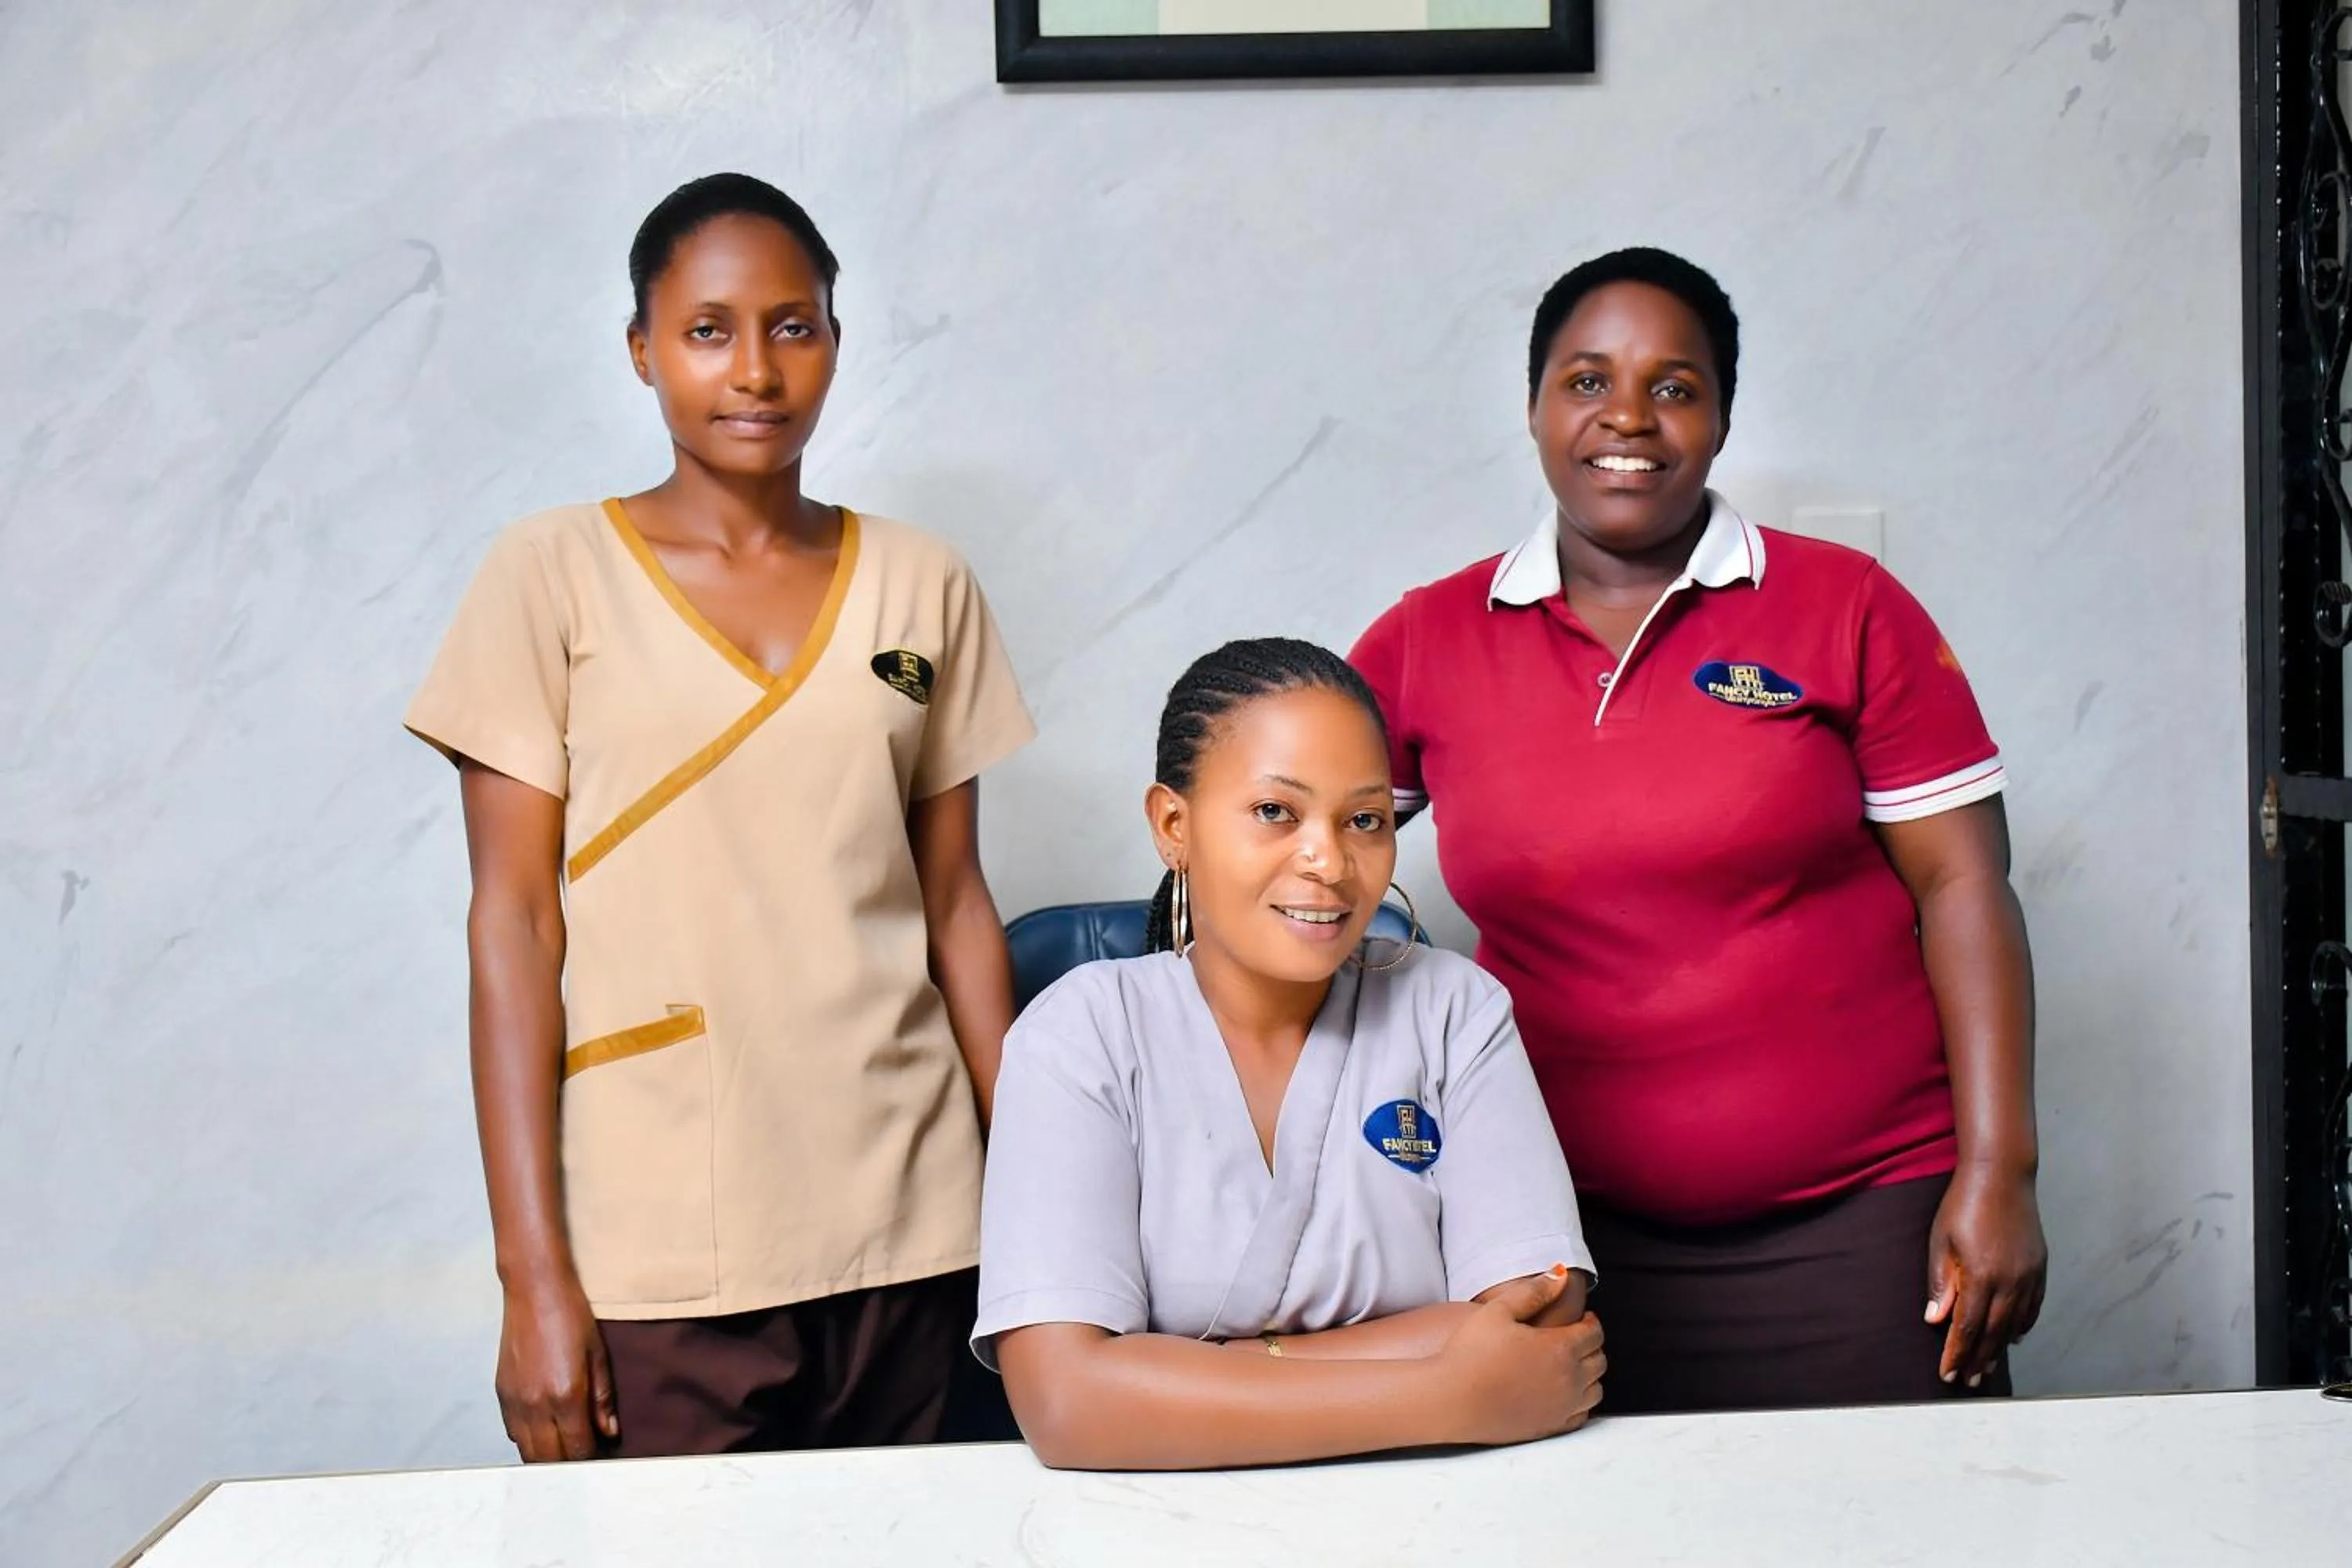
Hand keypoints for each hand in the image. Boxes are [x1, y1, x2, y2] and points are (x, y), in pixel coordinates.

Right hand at [496, 1275, 618, 1460]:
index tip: (601, 1455)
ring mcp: (515, 1401)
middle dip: (568, 1464)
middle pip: (549, 1460)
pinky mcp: (501, 1393)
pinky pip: (512, 1433)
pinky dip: (528, 1439)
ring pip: (527, 1451)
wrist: (534, 1289)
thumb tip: (609, 1431)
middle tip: (583, 1455)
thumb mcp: (598, 1355)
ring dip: (546, 1457)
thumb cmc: (570, 1315)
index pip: (578, 1449)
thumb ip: (602, 1399)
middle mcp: (536, 1404)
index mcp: (566, 1396)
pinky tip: (543, 1429)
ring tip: (564, 1448)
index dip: (592, 1458)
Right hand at [1436, 1267, 1605, 1445]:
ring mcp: (1562, 1407)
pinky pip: (1582, 1416)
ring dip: (1590, 1375)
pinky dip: (1581, 1403)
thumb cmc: (1471, 1354)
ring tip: (1572, 1365)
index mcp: (1560, 1348)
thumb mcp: (1498, 1310)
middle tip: (1576, 1338)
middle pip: (1599, 1360)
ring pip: (1596, 1390)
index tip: (1582, 1318)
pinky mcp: (1550, 1427)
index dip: (1590, 1321)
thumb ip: (1534, 1291)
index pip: (1594, 1333)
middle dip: (1592, 1345)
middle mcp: (1569, 1379)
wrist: (1452, 1400)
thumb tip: (1559, 1276)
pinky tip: (1564, 1394)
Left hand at [1926, 1166, 2047, 1386]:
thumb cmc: (1963, 1205)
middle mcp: (2010, 1282)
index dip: (1957, 1353)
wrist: (2001, 1175)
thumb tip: (1936, 1320)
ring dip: (2000, 1349)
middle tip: (1967, 1381)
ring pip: (2015, 1324)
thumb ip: (1942, 1283)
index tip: (1948, 1374)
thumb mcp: (1941, 1242)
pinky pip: (2033, 1307)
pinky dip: (2022, 1326)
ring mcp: (2029, 1276)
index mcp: (1982, 1276)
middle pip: (1993, 1332)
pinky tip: (2013, 1337)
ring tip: (1986, 1368)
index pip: (1968, 1327)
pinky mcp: (2040, 1268)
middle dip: (1978, 1359)